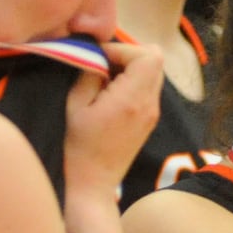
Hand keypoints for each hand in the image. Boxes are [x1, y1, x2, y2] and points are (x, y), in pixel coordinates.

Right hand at [63, 41, 162, 196]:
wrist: (95, 183)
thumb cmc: (80, 147)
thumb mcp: (76, 106)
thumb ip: (89, 75)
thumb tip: (97, 57)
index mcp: (132, 99)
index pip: (146, 55)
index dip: (122, 49)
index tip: (100, 59)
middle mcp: (149, 104)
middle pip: (156, 58)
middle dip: (129, 53)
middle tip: (105, 64)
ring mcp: (153, 112)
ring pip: (155, 71)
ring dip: (132, 67)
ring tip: (107, 79)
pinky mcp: (151, 119)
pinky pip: (150, 86)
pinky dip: (134, 80)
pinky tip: (113, 93)